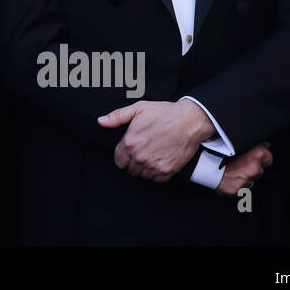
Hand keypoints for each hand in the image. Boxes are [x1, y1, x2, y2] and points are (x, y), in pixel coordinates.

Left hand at [99, 99, 213, 181]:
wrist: (189, 121)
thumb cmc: (164, 113)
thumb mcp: (137, 109)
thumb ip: (117, 117)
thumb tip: (101, 121)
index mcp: (130, 143)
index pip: (118, 161)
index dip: (123, 156)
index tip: (130, 151)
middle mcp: (140, 157)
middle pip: (130, 170)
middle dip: (133, 162)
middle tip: (142, 152)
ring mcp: (154, 165)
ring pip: (143, 176)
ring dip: (145, 169)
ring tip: (152, 156)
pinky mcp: (168, 170)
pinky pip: (157, 180)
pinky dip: (158, 174)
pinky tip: (160, 162)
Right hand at [216, 142, 272, 196]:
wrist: (202, 164)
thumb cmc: (216, 150)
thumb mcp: (233, 141)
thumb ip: (251, 144)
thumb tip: (263, 144)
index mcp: (255, 155)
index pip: (268, 156)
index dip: (262, 155)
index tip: (257, 154)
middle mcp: (254, 169)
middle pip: (260, 169)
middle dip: (252, 167)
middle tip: (239, 162)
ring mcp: (246, 181)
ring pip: (250, 179)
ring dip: (243, 176)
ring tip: (230, 169)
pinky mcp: (238, 190)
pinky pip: (241, 188)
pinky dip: (235, 183)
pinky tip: (227, 177)